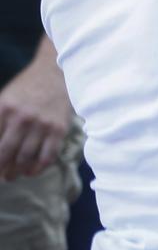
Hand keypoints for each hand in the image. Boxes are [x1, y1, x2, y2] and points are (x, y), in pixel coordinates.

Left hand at [0, 51, 71, 179]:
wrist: (55, 73)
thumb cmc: (26, 88)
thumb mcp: (3, 99)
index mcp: (4, 109)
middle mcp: (22, 118)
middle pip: (5, 154)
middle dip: (0, 169)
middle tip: (0, 175)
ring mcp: (43, 124)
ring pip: (25, 158)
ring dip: (16, 171)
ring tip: (12, 175)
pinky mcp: (59, 128)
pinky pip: (47, 156)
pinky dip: (38, 168)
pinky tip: (31, 171)